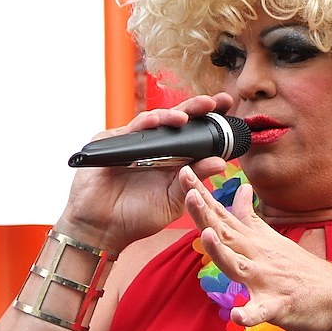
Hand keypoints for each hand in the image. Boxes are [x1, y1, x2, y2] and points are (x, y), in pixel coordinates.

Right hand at [56, 93, 233, 253]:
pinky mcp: (113, 143)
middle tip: (215, 101)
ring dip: (173, 115)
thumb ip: (194, 180)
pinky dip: (146, 124)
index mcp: (173, 160)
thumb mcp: (173, 200)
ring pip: (157, 120)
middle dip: (197, 108)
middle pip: (178, 121)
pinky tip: (158, 121)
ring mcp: (134, 143)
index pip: (195, 134)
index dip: (210, 121)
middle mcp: (156, 148)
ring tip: (187, 116)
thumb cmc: (137, 217)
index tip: (229, 108)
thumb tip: (221, 162)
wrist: (102, 230)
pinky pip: (132, 129)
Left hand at [180, 166, 331, 330]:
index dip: (202, 197)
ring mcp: (269, 281)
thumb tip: (240, 188)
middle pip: (226, 234)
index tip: (184, 172)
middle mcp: (259, 256)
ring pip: (239, 266)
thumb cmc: (305, 272)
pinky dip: (249, 313)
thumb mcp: (275, 241)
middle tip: (187, 189)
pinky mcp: (280, 307)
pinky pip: (261, 311)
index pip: (223, 216)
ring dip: (222, 252)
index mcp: (255, 242)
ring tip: (207, 236)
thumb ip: (251, 219)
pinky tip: (238, 314)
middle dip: (204, 214)